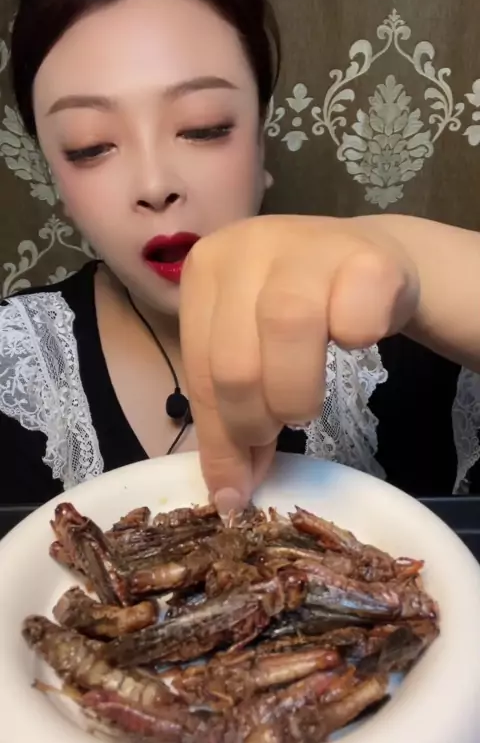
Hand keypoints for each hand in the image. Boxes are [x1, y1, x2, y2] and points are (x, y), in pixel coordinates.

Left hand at [180, 214, 418, 515]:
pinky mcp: (366, 254)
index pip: (199, 370)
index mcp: (204, 271)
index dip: (219, 437)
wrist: (368, 260)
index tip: (240, 485)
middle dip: (255, 419)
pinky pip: (355, 316)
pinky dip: (357, 341)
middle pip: (235, 359)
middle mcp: (247, 246)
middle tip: (281, 429)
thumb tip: (230, 497)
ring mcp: (305, 244)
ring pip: (288, 329)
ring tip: (308, 402)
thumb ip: (231, 413)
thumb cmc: (300, 313)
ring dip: (298, 392)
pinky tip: (357, 341)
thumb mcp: (253, 355)